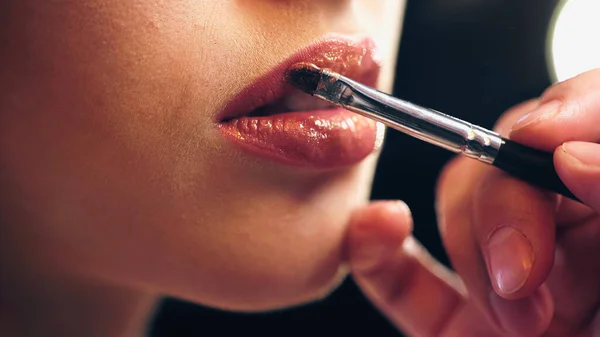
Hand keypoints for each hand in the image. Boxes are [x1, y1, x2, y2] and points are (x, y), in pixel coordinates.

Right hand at [346, 68, 599, 335]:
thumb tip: (568, 156)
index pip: (576, 118)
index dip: (560, 114)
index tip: (544, 138)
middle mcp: (556, 227)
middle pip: (499, 164)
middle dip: (501, 211)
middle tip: (526, 268)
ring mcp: (503, 275)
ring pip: (452, 213)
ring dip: (469, 255)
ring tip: (524, 319)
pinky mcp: (458, 326)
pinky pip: (404, 284)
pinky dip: (376, 254)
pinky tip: (376, 226)